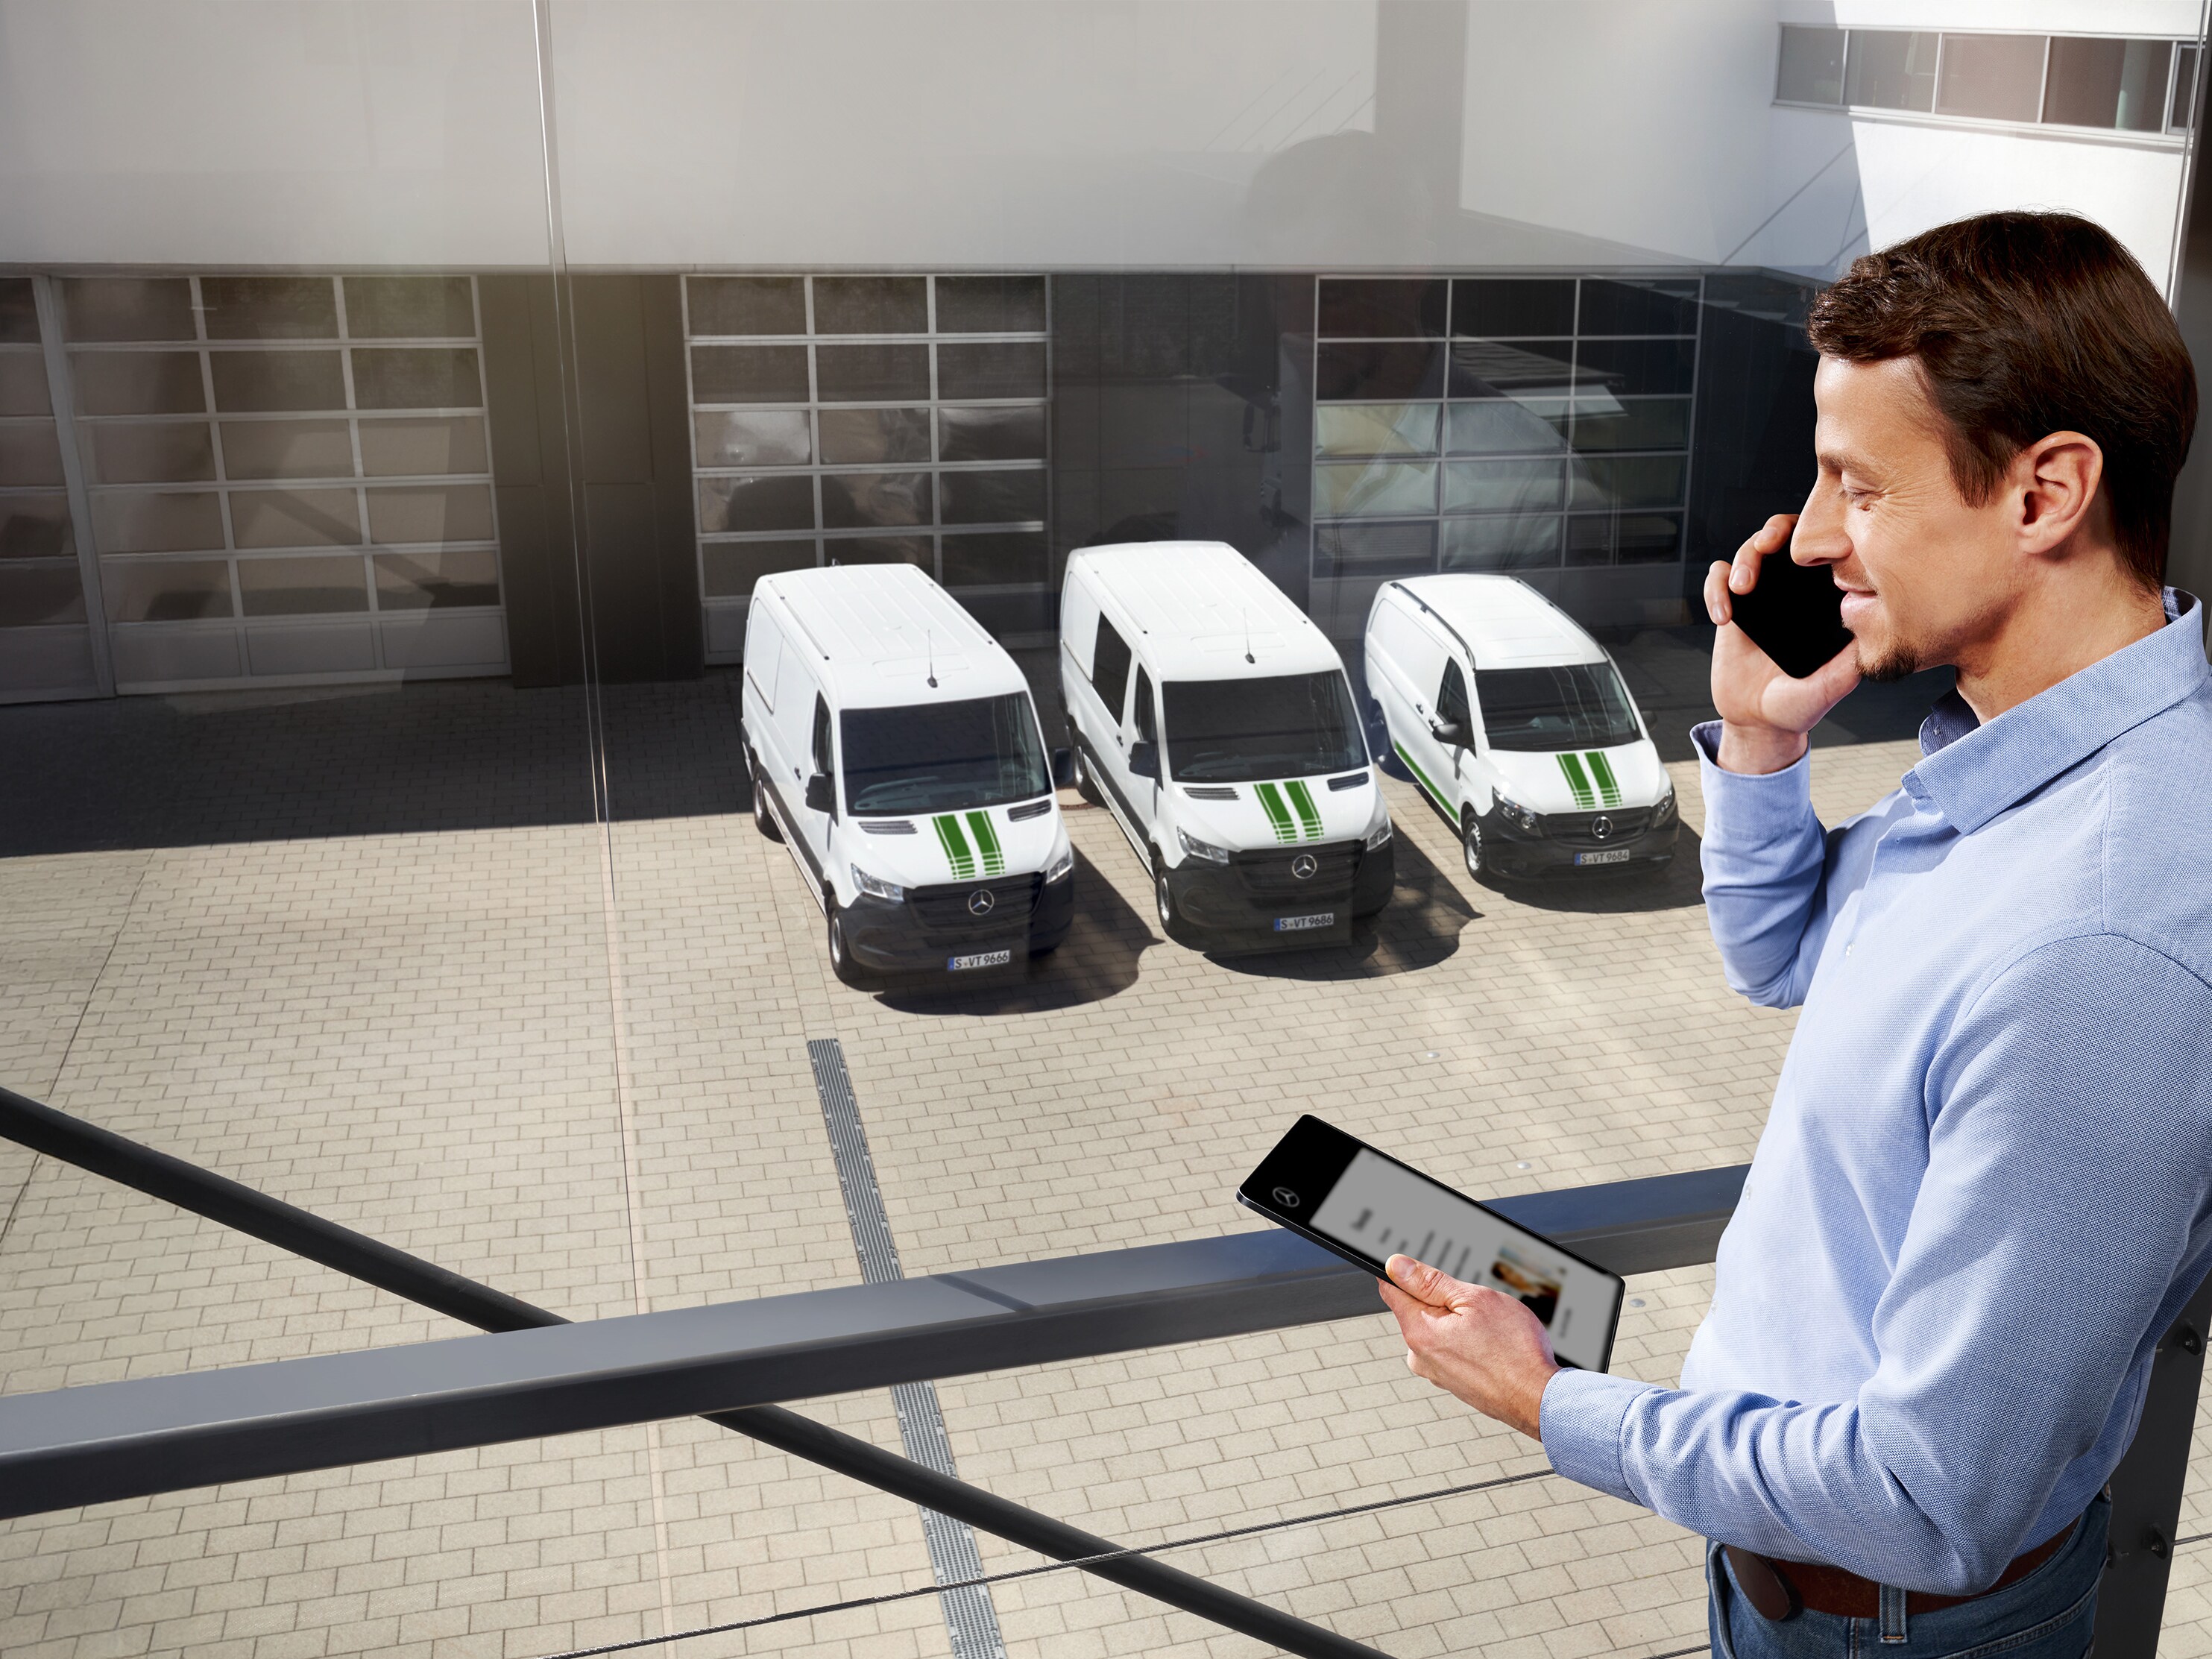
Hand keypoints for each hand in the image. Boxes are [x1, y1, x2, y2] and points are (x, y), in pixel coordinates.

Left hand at [1378, 1254, 1558, 1440]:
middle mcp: (1421, 1357)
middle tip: (1475, 1305)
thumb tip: (1395, 1265)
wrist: (1540, 1398)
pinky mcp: (1454, 1383)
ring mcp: (1437, 1373)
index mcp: (1419, 1332)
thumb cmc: (1515, 1351)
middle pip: (1419, 1310)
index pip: (1392, 1290)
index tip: (1421, 1270)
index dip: (1404, 1273)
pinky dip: (1469, 1343)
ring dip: (1459, 1323)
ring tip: (1490, 1330)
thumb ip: (1430, 1282)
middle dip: (1443, 1301)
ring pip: (1440, 1330)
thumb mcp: (1474, 1300)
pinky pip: (1454, 1350)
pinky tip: (1492, 1347)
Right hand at [1704, 514, 1859, 773]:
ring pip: (1750, 551)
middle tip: (1769, 544)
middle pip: (1785, 537)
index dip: (1820, 536)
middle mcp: (1793, 592)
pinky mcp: (1733, 609)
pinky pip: (1718, 580)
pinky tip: (1723, 615)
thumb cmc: (1797, 706)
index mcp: (1823, 601)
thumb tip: (1866, 635)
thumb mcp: (1828, 690)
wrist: (1757, 722)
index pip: (1826, 551)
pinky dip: (1716, 588)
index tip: (1816, 549)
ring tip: (1743, 588)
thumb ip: (1845, 667)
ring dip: (1745, 559)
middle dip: (1776, 531)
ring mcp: (1762, 597)